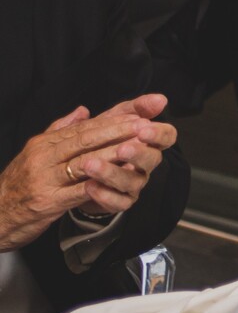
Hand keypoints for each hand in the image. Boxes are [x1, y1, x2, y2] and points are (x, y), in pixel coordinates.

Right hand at [0, 96, 172, 251]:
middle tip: (144, 127)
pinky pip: (78, 191)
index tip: (137, 116)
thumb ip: (60, 130)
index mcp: (43, 144)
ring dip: (114, 155)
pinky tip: (118, 180)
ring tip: (138, 148)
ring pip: (85, 163)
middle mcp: (43, 158)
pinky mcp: (47, 202)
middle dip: (118, 132)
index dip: (112, 121)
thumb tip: (84, 110)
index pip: (83, 128)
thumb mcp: (35, 152)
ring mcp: (45, 179)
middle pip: (86, 140)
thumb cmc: (17, 184)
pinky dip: (99, 185)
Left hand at [63, 96, 173, 220]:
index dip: (159, 133)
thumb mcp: (113, 120)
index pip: (167, 136)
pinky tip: (89, 185)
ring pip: (133, 181)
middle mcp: (145, 164)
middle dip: (138, 153)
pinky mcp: (120, 201)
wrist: (79, 173)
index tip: (144, 128)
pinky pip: (118, 202)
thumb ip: (134, 108)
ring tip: (89, 165)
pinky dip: (104, 194)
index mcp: (148, 142)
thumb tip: (160, 99)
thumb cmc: (101, 142)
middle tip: (122, 148)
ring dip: (112, 173)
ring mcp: (134, 184)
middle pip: (153, 159)